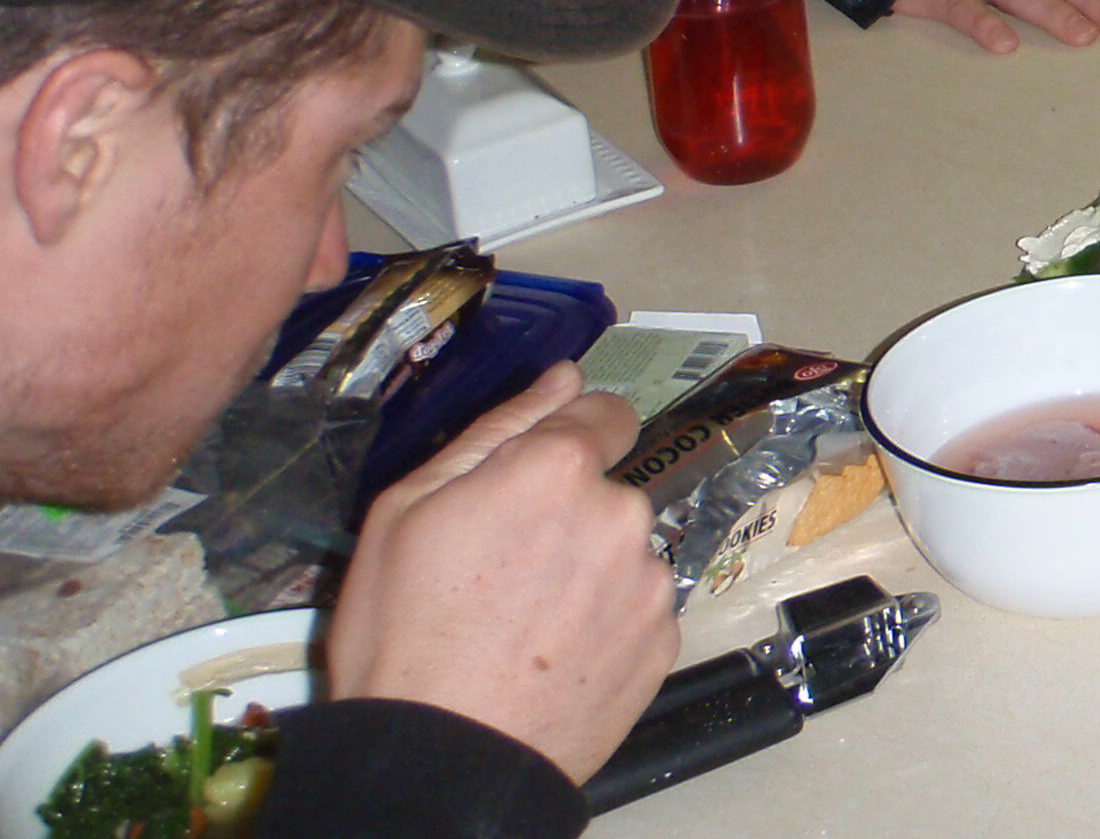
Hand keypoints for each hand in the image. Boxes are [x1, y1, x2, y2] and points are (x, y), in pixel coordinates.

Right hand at [325, 361, 676, 783]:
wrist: (441, 760)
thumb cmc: (401, 635)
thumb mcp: (407, 512)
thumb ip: (497, 430)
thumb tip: (564, 375)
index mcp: (558, 468)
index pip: (603, 414)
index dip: (566, 442)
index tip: (533, 482)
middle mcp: (622, 512)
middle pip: (606, 492)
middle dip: (567, 517)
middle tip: (504, 574)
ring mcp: (649, 580)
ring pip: (622, 552)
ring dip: (589, 573)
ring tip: (525, 628)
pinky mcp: (664, 640)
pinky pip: (636, 609)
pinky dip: (606, 624)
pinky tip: (554, 657)